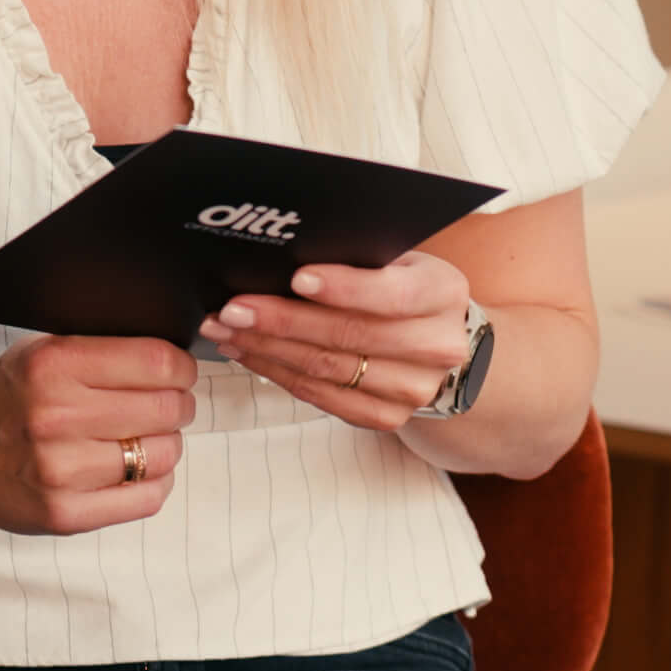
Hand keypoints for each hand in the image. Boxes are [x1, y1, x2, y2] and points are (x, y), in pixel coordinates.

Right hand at [0, 335, 196, 536]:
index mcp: (52, 365)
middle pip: (166, 408)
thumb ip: (100, 351)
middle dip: (179, 404)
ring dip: (166, 444)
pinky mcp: (64, 514)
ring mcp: (59, 470)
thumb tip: (175, 358)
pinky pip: (146, 499)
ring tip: (145, 437)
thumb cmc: (4, 400)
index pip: (156, 362)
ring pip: (163, 454)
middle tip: (170, 403)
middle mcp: (55, 416)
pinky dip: (153, 482)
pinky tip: (134, 469)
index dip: (181, 368)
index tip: (179, 372)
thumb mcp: (39, 352)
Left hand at [198, 253, 474, 432]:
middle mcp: (436, 346)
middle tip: (233, 308)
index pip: (392, 293)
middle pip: (350, 335)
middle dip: (283, 320)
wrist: (441, 341)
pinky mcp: (388, 416)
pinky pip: (322, 398)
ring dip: (268, 348)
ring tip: (228, 329)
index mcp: (443, 293)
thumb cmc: (405, 286)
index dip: (344, 288)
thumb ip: (359, 258)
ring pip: (328, 369)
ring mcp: (413, 389)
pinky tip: (250, 353)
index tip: (296, 277)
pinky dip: (279, 374)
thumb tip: (283, 254)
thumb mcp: (398, 260)